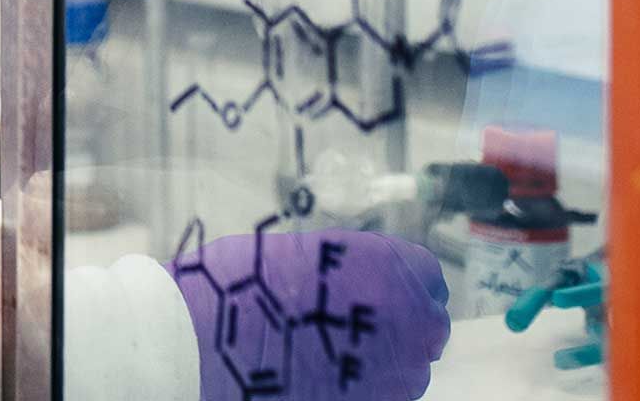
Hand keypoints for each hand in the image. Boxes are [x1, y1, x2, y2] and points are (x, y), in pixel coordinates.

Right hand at [171, 226, 450, 400]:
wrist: (211, 344)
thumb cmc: (245, 286)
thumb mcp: (302, 252)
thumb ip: (348, 267)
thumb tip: (361, 283)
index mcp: (391, 269)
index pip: (427, 276)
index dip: (403, 281)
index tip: (381, 287)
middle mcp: (406, 322)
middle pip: (428, 323)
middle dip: (403, 322)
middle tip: (361, 323)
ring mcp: (394, 375)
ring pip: (411, 367)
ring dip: (387, 358)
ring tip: (336, 351)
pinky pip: (384, 394)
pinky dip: (366, 386)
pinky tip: (327, 375)